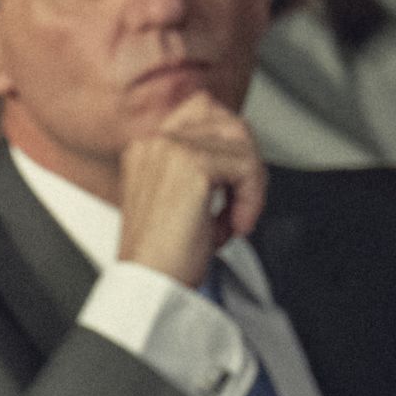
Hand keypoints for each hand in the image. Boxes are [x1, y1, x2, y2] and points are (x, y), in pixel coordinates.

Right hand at [111, 91, 266, 284]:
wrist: (148, 286)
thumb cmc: (163, 256)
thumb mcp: (179, 200)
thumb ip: (201, 167)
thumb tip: (242, 152)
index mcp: (144, 147)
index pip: (201, 109)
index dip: (229, 142)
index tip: (233, 183)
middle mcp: (153, 141)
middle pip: (229, 120)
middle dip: (246, 162)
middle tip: (239, 203)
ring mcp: (171, 149)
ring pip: (243, 144)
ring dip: (250, 187)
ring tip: (232, 220)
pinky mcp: (194, 166)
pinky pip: (248, 169)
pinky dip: (251, 201)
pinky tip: (233, 227)